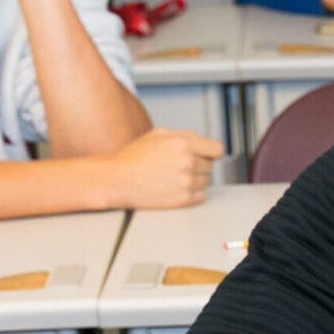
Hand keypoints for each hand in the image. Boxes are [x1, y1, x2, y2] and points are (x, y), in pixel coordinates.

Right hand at [92, 127, 223, 208]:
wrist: (116, 180)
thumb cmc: (134, 157)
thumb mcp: (159, 134)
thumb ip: (187, 136)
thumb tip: (207, 144)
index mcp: (183, 144)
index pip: (217, 150)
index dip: (211, 153)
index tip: (207, 156)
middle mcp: (187, 162)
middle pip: (210, 166)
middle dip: (197, 165)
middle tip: (177, 166)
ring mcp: (186, 182)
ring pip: (206, 181)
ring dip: (194, 179)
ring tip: (172, 177)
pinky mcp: (183, 199)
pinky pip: (201, 196)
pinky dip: (192, 193)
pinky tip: (175, 187)